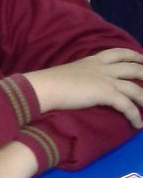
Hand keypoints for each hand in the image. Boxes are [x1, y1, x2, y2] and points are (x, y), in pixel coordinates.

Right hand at [24, 48, 142, 127]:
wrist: (45, 87)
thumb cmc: (49, 82)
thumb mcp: (68, 73)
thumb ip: (78, 76)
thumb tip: (78, 84)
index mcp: (92, 61)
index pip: (117, 53)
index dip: (132, 55)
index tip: (140, 58)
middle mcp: (102, 68)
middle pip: (132, 67)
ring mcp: (105, 80)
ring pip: (135, 87)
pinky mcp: (105, 93)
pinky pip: (127, 105)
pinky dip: (134, 115)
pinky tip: (138, 124)